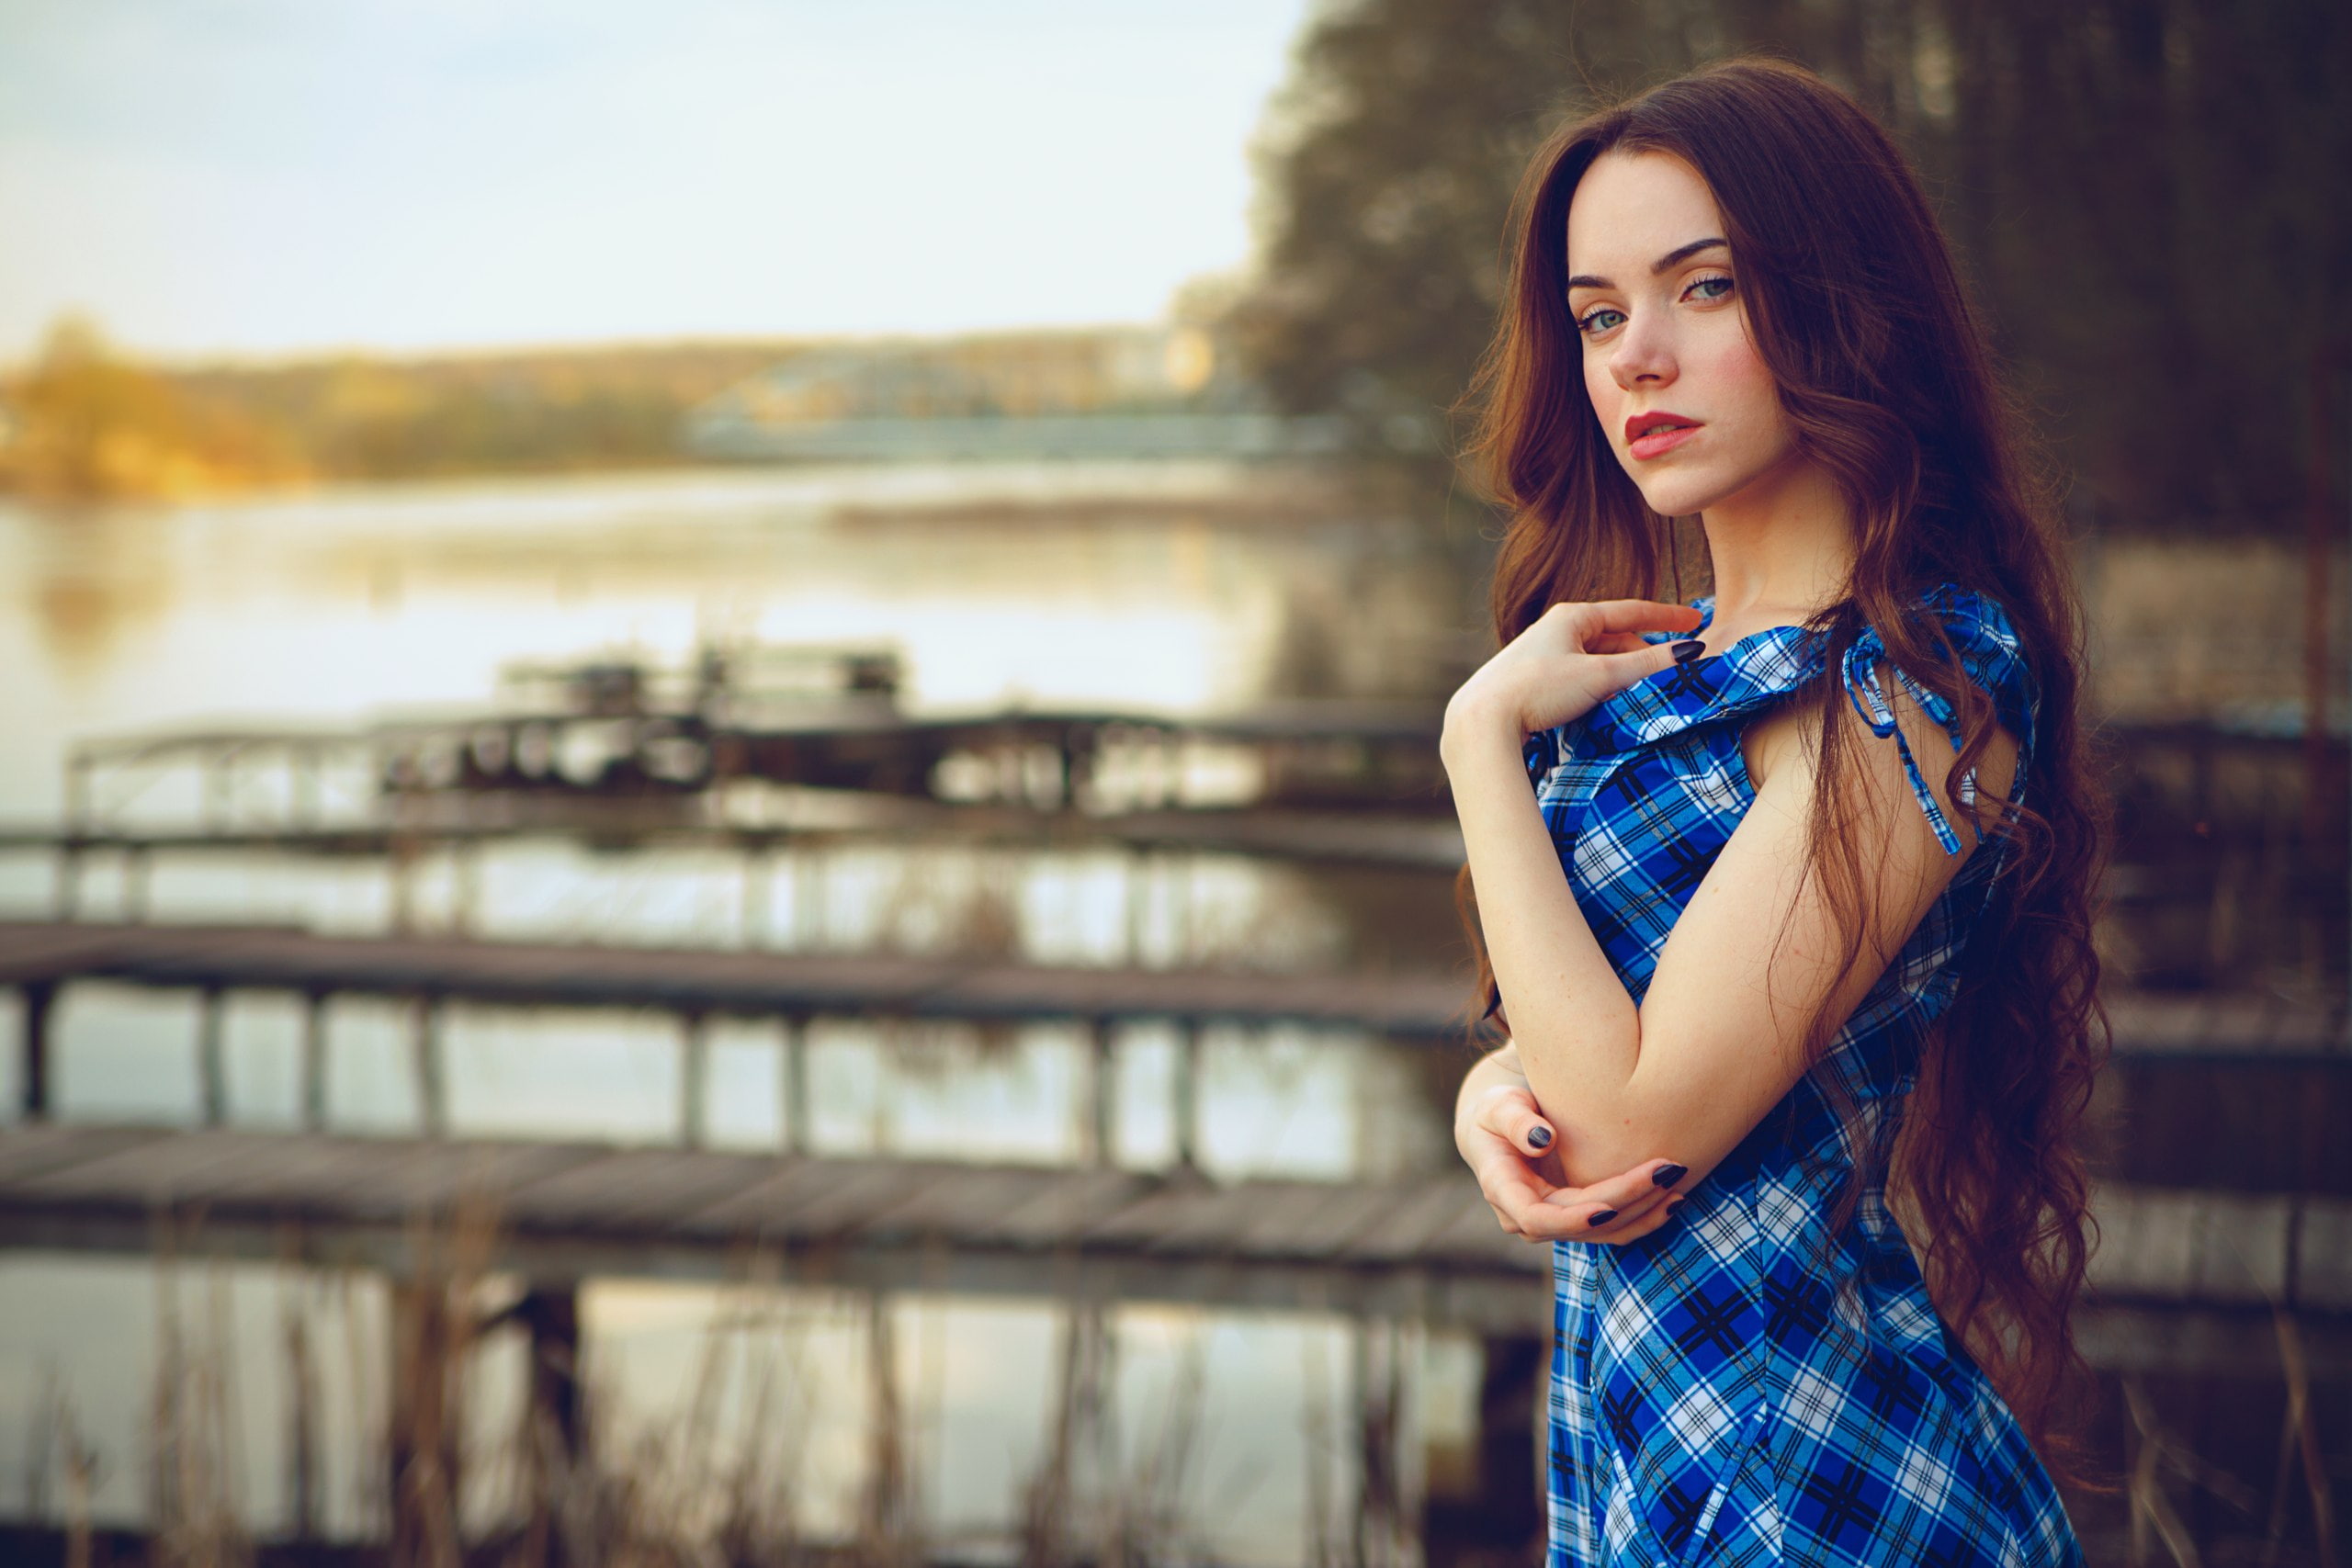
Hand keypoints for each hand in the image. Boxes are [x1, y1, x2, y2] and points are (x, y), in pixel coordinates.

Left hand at [1443, 598, 1705, 747]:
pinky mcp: (1533, 681)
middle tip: (1674, 667)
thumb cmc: (1538, 690)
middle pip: (1614, 636)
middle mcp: (1555, 629)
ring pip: (1596, 658)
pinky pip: (1579, 676)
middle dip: (1645, 650)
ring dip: (1623, 671)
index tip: (1697, 619)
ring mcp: (1542, 655)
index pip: (1631, 610)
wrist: (1483, 720)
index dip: (1667, 616)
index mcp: (1572, 616)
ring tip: (1647, 689)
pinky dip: (1601, 684)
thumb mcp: (1601, 675)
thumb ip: (1647, 664)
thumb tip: (1690, 653)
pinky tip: (1610, 702)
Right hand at [1457, 1081, 1686, 1245]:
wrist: (1500, 1128)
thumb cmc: (1497, 1110)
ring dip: (1643, 1213)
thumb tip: (1544, 1140)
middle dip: (1626, 1200)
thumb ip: (1516, 1121)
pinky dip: (1643, 1216)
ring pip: (1603, 1232)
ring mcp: (1554, 1223)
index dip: (1573, 1219)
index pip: (1537, 1219)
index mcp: (1502, 1190)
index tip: (1608, 1207)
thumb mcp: (1498, 1106)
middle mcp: (1526, 1217)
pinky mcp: (1576, 1218)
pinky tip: (1673, 1200)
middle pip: (1582, 1223)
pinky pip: (1612, 1227)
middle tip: (1666, 1170)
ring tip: (1678, 1185)